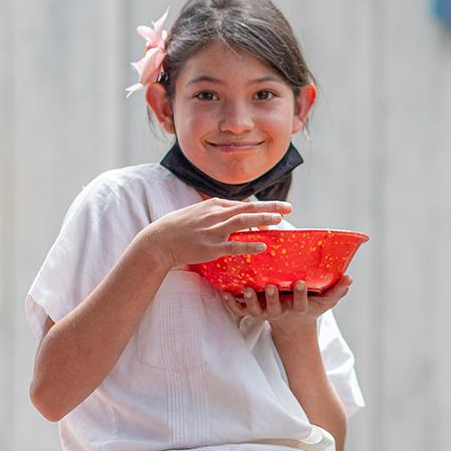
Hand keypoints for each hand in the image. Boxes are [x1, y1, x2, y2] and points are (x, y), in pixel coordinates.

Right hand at [143, 198, 291, 268]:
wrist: (161, 240)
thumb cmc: (181, 227)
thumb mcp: (200, 212)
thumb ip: (219, 212)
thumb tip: (237, 211)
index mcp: (216, 205)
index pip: (245, 204)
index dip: (264, 207)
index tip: (280, 208)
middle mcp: (217, 214)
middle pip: (249, 208)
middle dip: (271, 208)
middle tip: (289, 208)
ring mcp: (214, 230)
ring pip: (244, 222)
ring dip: (263, 220)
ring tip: (279, 221)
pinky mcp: (211, 246)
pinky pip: (234, 245)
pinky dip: (249, 244)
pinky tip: (263, 245)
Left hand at [220, 275, 352, 337]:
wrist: (292, 324)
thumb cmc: (310, 307)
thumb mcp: (325, 301)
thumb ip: (337, 290)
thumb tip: (350, 278)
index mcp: (298, 308)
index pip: (301, 302)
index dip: (301, 294)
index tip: (301, 283)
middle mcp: (280, 312)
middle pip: (275, 307)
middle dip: (273, 297)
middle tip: (271, 286)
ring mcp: (264, 314)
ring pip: (255, 309)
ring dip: (249, 300)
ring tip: (245, 288)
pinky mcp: (251, 313)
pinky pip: (239, 310)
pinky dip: (230, 303)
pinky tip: (223, 291)